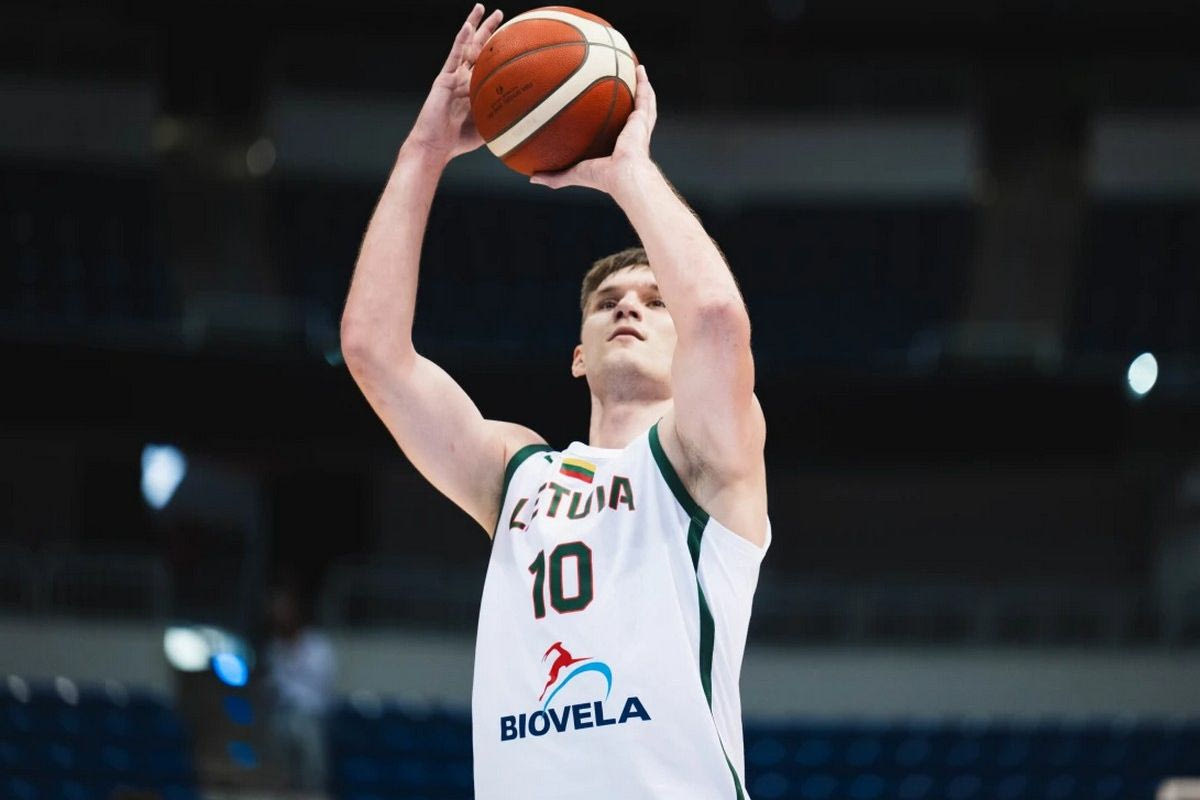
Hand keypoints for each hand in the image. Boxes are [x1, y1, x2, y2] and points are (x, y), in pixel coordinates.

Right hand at [405, 4, 504, 164]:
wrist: (436, 146)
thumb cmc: (459, 141)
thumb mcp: (489, 127)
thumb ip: (504, 117)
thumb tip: (530, 117)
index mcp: (474, 88)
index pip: (488, 63)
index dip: (498, 49)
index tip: (512, 37)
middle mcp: (464, 78)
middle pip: (477, 48)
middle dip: (488, 30)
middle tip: (500, 14)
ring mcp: (453, 75)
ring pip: (465, 45)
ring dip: (474, 25)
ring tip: (482, 8)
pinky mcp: (444, 77)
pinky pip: (454, 54)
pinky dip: (461, 39)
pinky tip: (469, 25)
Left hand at [529, 64, 656, 194]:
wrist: (623, 176)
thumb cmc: (601, 178)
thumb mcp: (572, 174)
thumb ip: (554, 176)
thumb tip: (532, 178)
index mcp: (618, 147)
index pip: (615, 131)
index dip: (611, 120)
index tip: (604, 108)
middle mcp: (631, 135)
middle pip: (632, 113)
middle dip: (629, 99)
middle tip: (622, 82)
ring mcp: (639, 127)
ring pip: (643, 103)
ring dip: (641, 87)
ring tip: (635, 69)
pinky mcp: (642, 119)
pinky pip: (644, 96)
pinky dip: (643, 81)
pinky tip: (639, 67)